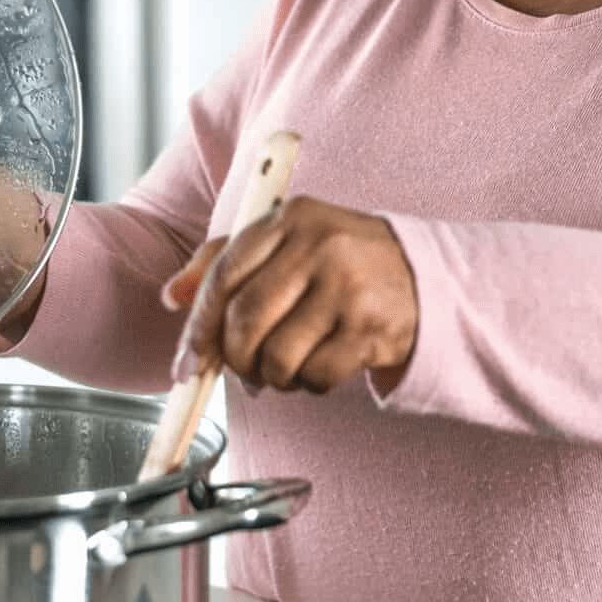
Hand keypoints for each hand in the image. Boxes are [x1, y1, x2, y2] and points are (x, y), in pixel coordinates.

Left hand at [161, 196, 417, 395]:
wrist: (429, 278)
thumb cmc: (344, 262)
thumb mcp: (290, 242)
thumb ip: (228, 260)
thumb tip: (173, 295)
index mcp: (292, 217)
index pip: (225, 272)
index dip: (200, 323)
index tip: (189, 358)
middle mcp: (321, 246)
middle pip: (246, 320)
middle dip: (234, 359)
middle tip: (242, 370)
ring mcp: (349, 287)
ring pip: (278, 356)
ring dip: (272, 377)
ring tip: (284, 369)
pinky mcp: (372, 328)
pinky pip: (316, 375)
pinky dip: (309, 384)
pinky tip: (321, 367)